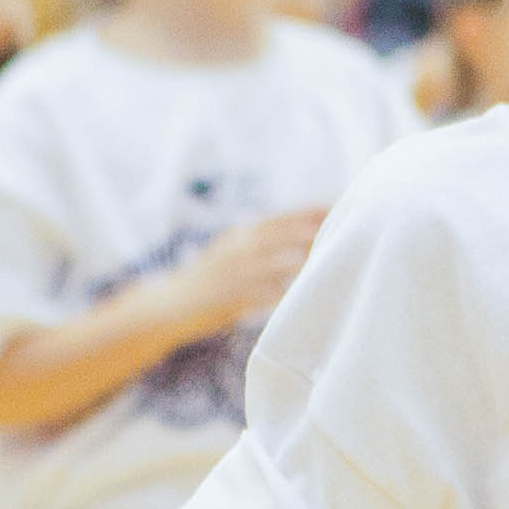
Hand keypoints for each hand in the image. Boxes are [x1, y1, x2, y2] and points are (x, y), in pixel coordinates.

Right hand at [166, 206, 325, 332]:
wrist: (172, 302)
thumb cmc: (212, 281)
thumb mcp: (235, 255)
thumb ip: (265, 247)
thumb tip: (307, 242)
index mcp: (239, 236)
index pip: (278, 219)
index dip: (306, 212)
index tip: (336, 206)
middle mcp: (234, 248)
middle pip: (273, 234)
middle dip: (303, 229)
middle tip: (336, 226)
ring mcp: (228, 271)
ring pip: (264, 261)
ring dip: (289, 259)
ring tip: (315, 256)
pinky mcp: (224, 295)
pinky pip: (253, 293)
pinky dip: (273, 293)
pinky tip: (291, 295)